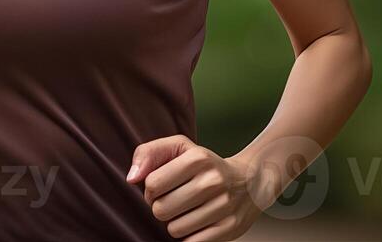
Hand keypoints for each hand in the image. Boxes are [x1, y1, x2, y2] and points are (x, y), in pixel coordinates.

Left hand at [126, 134, 261, 239]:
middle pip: (160, 210)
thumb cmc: (205, 165)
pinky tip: (198, 222)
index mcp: (197, 158)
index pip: (152, 184)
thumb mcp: (180, 148)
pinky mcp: (229, 228)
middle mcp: (212, 181)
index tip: (160, 189)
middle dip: (161, 208)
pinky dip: (189, 236)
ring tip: (187, 211)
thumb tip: (131, 178)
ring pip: (174, 229)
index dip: (150, 190)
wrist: (250, 181)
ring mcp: (223, 206)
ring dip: (175, 223)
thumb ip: (149, 153)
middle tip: (174, 201)